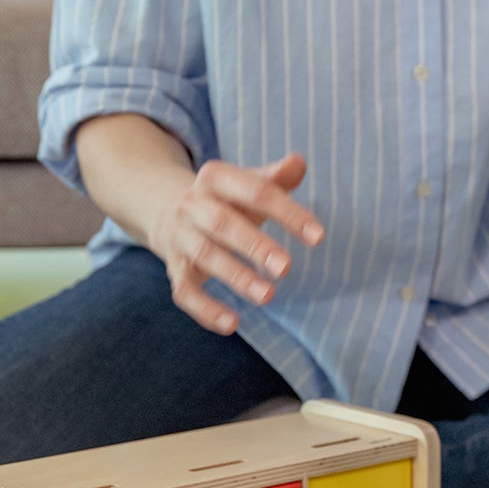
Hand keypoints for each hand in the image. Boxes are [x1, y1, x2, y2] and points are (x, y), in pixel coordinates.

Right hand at [148, 151, 323, 334]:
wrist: (169, 210)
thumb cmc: (227, 199)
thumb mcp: (249, 183)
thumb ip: (276, 177)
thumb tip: (298, 163)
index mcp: (215, 178)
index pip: (255, 191)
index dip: (287, 213)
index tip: (318, 237)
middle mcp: (193, 206)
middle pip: (223, 224)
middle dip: (254, 246)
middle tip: (286, 269)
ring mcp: (181, 238)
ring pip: (205, 257)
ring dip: (236, 277)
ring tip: (269, 296)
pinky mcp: (175, 269)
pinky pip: (185, 291)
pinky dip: (205, 310)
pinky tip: (233, 324)